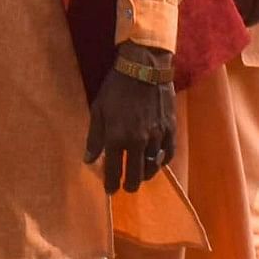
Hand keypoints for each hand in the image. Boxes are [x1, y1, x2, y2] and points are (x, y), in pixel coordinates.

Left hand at [85, 63, 179, 193]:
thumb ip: (94, 137)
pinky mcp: (170, 130)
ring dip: (145, 174)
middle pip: (135, 175)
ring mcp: (156, 137)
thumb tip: (88, 160)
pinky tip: (156, 162)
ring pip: (152, 167)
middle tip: (127, 187)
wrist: (143, 68)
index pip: (113, 170)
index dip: (111, 184)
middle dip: (130, 185)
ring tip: (140, 175)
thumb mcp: (98, 110)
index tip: (110, 190)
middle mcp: (137, 142)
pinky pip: (168, 154)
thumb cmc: (116, 88)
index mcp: (116, 137)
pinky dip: (161, 162)